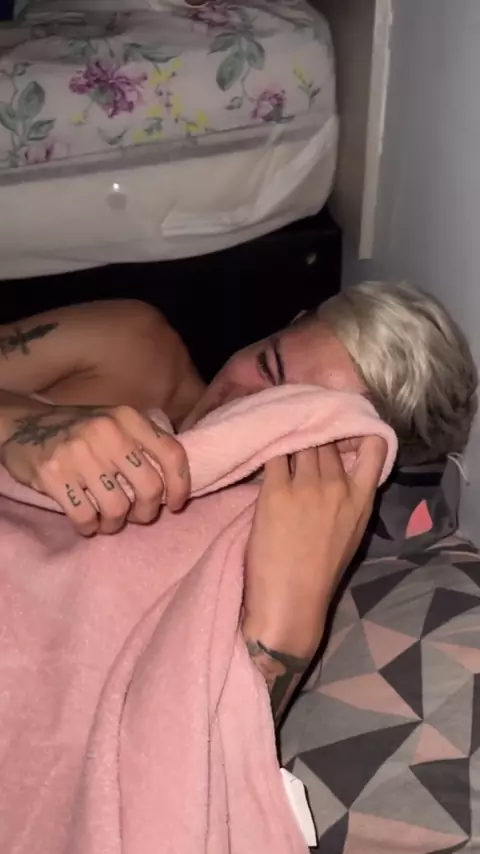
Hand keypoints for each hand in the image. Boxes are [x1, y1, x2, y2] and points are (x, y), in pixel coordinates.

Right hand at [0, 402, 188, 535]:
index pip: (172, 453)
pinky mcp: (53, 474)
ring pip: (117, 507)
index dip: (181, 485)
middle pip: (150, 488)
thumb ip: (142, 444)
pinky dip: (89, 527)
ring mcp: (79, 452)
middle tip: (137, 517)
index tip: (176, 504)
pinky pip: (85, 516)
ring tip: (108, 521)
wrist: (23, 425)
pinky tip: (87, 523)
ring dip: (115, 524)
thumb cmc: (80, 431)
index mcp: (128, 418)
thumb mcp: (115, 424)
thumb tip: (173, 485)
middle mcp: (107, 432)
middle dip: (147, 512)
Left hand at [243, 437, 386, 660]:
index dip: (357, 430)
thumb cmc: (318, 573)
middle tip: (297, 430)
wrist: (291, 602)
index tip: (342, 426)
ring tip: (276, 434)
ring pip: (300, 443)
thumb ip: (349, 498)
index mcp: (362, 499)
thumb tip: (333, 471)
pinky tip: (260, 444)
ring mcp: (306, 486)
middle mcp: (338, 486)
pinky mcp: (275, 490)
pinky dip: (268, 447)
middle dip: (314, 433)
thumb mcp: (350, 532)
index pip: (374, 447)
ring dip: (290, 438)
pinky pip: (273, 454)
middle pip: (326, 441)